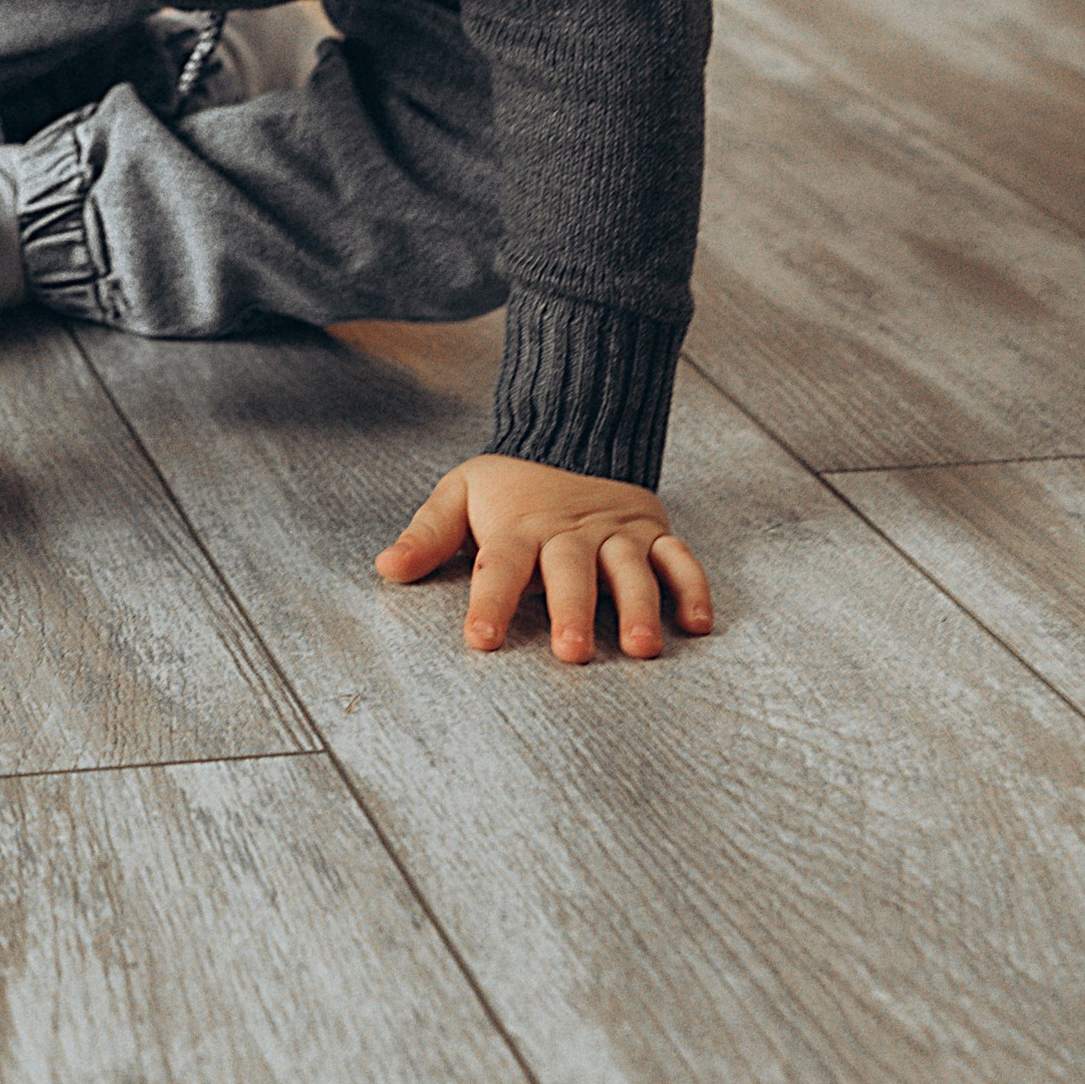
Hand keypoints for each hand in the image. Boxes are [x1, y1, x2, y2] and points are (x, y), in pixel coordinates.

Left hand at [377, 454, 712, 664]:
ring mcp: (617, 532)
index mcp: (519, 527)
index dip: (489, 602)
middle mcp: (570, 531)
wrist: (572, 432)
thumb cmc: (511, 486)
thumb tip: (386, 568)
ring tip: (640, 648)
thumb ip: (427, 535)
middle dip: (573, 610)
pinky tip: (698, 625)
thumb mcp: (461, 495)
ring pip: (631, 568)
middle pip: (571, 571)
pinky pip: (680, 559)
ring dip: (638, 606)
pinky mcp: (653, 533)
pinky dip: (693, 588)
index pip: (499, 566)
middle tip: (571, 652)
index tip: (481, 640)